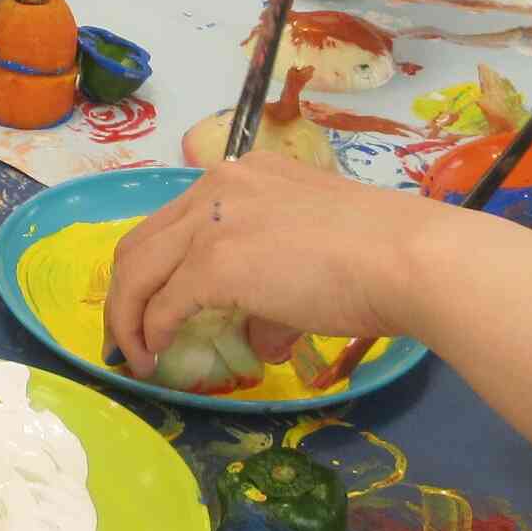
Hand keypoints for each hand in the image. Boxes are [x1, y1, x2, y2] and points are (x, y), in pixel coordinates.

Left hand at [105, 154, 421, 369]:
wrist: (406, 259)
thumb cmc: (378, 259)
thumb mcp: (312, 254)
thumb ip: (272, 288)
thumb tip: (260, 336)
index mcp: (244, 174)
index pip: (174, 220)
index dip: (153, 268)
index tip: (152, 305)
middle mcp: (219, 184)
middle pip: (141, 242)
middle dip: (126, 293)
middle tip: (129, 336)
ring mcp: (212, 221)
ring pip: (137, 270)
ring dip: (127, 318)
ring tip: (136, 355)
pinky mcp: (213, 262)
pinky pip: (164, 305)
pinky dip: (151, 332)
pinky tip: (158, 356)